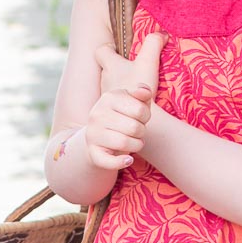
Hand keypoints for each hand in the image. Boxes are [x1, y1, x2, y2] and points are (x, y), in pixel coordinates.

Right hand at [85, 31, 167, 169]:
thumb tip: (149, 80)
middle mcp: (97, 113)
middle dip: (142, 131)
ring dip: (136, 145)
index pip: (140, 107)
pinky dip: (123, 161)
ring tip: (133, 142)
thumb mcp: (133, 97)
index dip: (146, 113)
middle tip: (137, 130)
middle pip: (136, 127)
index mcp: (109, 97)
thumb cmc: (122, 116)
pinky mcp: (92, 154)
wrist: (98, 141)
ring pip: (127, 144)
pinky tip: (128, 159)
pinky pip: (110, 161)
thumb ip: (142, 86)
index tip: (143, 114)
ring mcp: (93, 134)